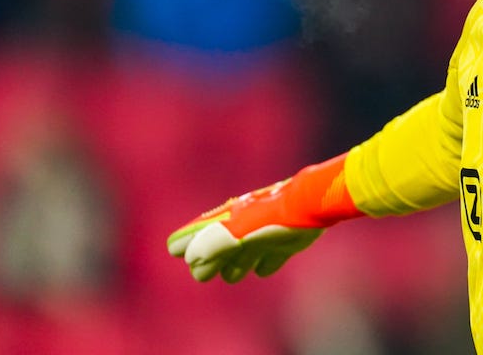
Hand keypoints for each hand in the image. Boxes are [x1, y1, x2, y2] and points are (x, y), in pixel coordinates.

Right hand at [167, 181, 325, 281]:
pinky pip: (274, 255)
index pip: (200, 232)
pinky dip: (268, 263)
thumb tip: (192, 257)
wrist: (309, 206)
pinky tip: (264, 269)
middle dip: (210, 262)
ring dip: (238, 264)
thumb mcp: (236, 231)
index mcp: (229, 219)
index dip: (186, 243)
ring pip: (246, 252)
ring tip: (233, 275)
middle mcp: (245, 224)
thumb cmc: (270, 218)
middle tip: (201, 275)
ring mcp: (267, 231)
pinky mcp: (288, 239)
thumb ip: (212, 244)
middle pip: (222, 247)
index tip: (174, 250)